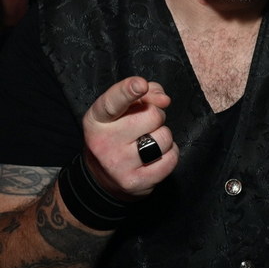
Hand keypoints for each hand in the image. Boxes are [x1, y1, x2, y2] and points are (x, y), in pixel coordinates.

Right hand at [82, 77, 178, 198]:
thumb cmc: (120, 132)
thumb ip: (146, 94)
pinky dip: (170, 154)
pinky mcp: (135, 182)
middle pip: (152, 115)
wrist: (104, 178)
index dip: (128, 91)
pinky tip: (155, 156)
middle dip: (156, 116)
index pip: (113, 102)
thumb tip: (164, 100)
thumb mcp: (125, 109)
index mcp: (98, 119)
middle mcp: (104, 142)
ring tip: (148, 141)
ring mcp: (118, 165)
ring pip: (164, 137)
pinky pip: (171, 158)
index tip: (140, 85)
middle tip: (144, 126)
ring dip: (163, 136)